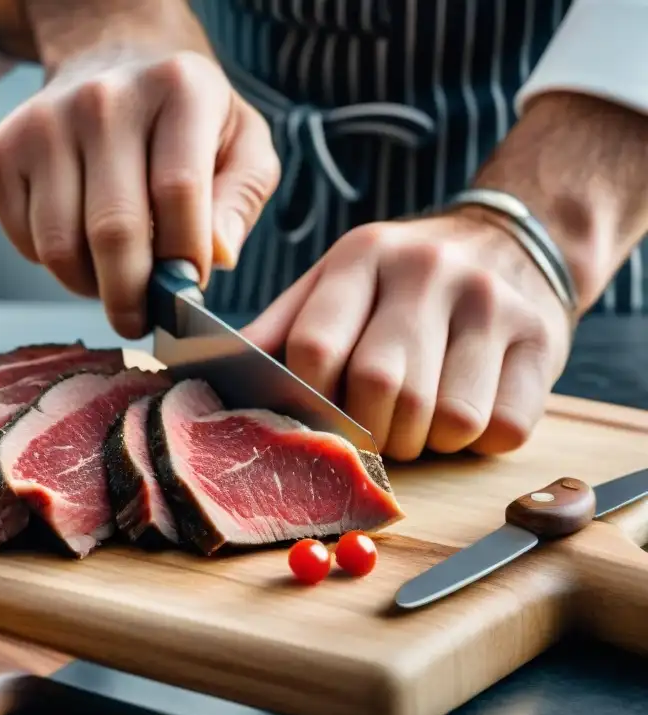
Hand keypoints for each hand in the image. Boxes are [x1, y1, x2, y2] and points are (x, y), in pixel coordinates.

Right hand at [0, 20, 279, 338]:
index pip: (177, 195)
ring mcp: (44, 124)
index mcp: (178, 89)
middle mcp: (104, 99)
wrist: (112, 59)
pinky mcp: (1, 153)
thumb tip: (214, 257)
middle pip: (113, 229)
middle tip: (141, 319)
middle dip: (132, 296)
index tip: (188, 290)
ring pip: (61, 248)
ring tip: (114, 278)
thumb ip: (240, 201)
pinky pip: (27, 243)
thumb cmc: (184, 117)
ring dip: (90, 286)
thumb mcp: (241, 143)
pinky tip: (81, 243)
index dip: (184, 261)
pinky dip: (55, 264)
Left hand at [242, 210, 573, 459]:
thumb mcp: (338, 282)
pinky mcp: (542, 339)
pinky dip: (476, 440)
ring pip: (444, 420)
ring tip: (418, 414)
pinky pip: (498, 428)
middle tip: (372, 426)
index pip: (313, 348)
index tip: (314, 414)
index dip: (307, 400)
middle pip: (380, 390)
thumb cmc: (403, 282)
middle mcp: (428, 270)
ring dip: (423, 440)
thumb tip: (206, 378)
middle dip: (369, 430)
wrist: (514, 240)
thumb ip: (279, 329)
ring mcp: (491, 302)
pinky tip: (466, 405)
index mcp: (362, 255)